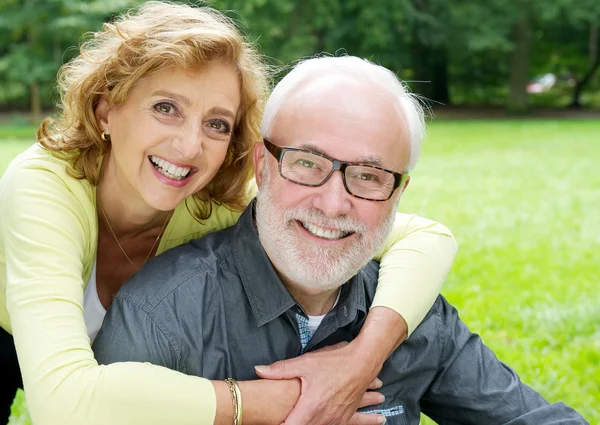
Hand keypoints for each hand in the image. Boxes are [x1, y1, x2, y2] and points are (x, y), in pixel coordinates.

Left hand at [255, 342, 385, 424]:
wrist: (363, 362)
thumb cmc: (334, 363)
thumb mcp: (305, 363)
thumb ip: (280, 370)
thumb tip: (258, 370)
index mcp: (311, 407)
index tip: (272, 422)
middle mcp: (324, 417)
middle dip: (294, 424)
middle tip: (283, 419)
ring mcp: (336, 420)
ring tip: (302, 420)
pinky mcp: (345, 418)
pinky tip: (323, 423)